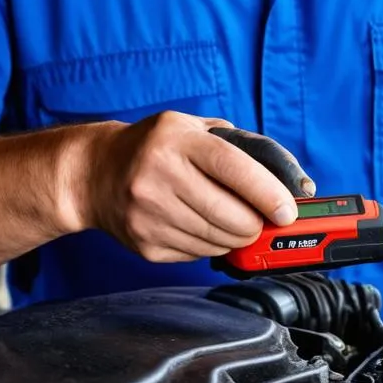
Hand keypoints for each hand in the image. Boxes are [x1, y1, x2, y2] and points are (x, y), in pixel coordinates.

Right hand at [76, 112, 302, 262]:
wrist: (93, 173)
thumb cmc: (155, 146)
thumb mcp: (192, 128)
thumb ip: (238, 146)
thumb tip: (290, 182)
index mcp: (177, 140)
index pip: (234, 168)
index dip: (268, 193)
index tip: (288, 211)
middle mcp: (160, 175)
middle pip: (230, 214)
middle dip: (257, 224)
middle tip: (264, 220)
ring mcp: (149, 213)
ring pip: (217, 240)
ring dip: (237, 237)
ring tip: (234, 221)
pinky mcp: (144, 243)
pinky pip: (197, 254)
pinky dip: (212, 246)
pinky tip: (203, 227)